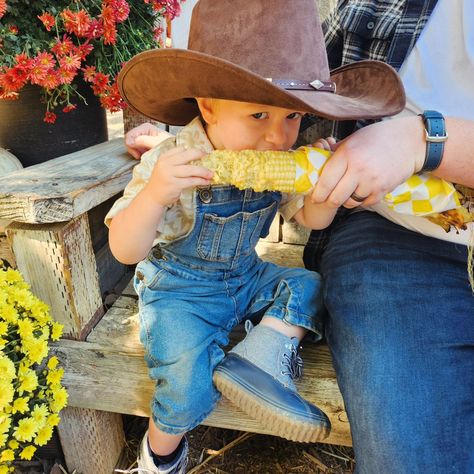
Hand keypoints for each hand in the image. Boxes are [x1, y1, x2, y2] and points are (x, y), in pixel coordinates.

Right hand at [125, 122, 172, 158]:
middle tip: (141, 155)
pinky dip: (139, 153)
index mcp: (145, 127)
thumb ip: (143, 140)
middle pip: (129, 140)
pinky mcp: (145, 144)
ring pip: (132, 145)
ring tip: (145, 155)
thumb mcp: (156, 143)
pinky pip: (136, 149)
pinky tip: (145, 155)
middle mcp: (144, 131)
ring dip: (136, 151)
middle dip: (134, 149)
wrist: (177, 152)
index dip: (131, 146)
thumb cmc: (170, 146)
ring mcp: (144, 137)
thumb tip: (130, 142)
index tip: (138, 154)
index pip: (130, 136)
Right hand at [145, 147, 213, 205]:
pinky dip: (200, 181)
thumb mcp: (165, 168)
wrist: (153, 196)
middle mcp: (166, 164)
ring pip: (191, 169)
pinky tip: (206, 182)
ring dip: (203, 171)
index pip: (181, 149)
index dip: (193, 150)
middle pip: (187, 155)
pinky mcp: (175, 185)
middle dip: (200, 155)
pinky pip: (191, 181)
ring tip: (211, 174)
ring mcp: (170, 174)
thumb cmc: (162, 182)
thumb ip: (176, 162)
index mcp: (164, 157)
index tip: (202, 153)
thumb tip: (196, 157)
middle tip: (209, 157)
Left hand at [310, 116, 425, 207]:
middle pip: (335, 198)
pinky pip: (364, 203)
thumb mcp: (354, 138)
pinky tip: (361, 190)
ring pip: (349, 202)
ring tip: (346, 192)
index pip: (325, 181)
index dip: (317, 193)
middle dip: (328, 201)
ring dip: (345, 201)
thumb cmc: (379, 137)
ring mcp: (371, 181)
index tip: (314, 197)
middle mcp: (358, 169)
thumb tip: (319, 162)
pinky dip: (360, 200)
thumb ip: (336, 153)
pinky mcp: (382, 190)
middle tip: (325, 200)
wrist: (411, 142)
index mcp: (347, 154)